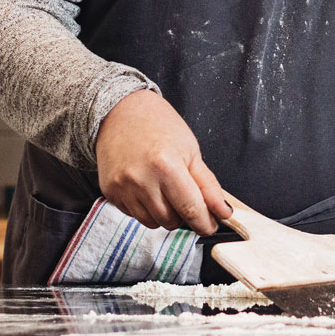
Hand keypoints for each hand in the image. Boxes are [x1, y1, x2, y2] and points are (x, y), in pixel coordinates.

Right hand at [94, 90, 232, 233]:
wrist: (121, 111)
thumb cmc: (159, 125)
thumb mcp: (191, 150)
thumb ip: (208, 185)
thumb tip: (224, 212)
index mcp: (167, 166)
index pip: (191, 210)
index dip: (205, 223)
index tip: (211, 224)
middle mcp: (141, 180)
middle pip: (172, 221)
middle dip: (184, 215)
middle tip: (186, 197)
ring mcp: (123, 188)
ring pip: (153, 223)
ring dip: (165, 214)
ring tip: (165, 189)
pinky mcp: (110, 192)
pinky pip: (134, 215)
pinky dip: (146, 208)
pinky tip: (146, 186)